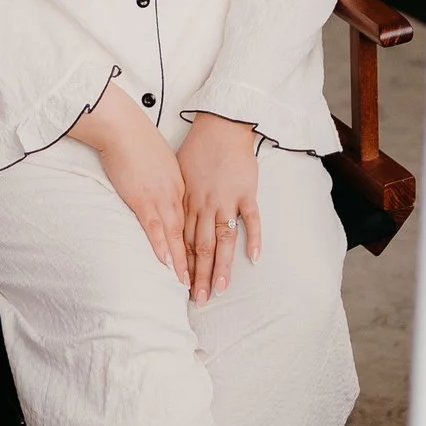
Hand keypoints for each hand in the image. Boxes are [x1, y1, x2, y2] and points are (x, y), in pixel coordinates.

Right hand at [72, 80, 188, 280]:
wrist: (124, 127)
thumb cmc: (138, 140)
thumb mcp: (160, 161)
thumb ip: (164, 179)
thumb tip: (162, 190)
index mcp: (181, 186)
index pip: (192, 223)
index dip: (198, 246)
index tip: (203, 265)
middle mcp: (175, 194)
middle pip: (190, 234)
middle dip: (197, 262)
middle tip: (204, 285)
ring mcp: (160, 197)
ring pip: (176, 235)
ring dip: (183, 262)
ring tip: (189, 284)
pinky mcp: (142, 198)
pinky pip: (154, 227)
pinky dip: (161, 246)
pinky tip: (168, 263)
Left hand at [177, 114, 261, 298]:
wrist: (220, 126)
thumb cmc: (198, 148)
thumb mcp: (179, 174)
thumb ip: (178, 199)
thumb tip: (171, 217)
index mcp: (188, 202)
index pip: (184, 241)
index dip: (183, 265)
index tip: (181, 286)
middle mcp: (206, 206)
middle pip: (201, 247)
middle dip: (199, 275)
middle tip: (198, 299)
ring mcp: (227, 200)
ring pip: (223, 239)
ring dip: (221, 266)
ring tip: (220, 289)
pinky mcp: (246, 192)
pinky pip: (251, 219)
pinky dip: (254, 238)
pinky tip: (254, 258)